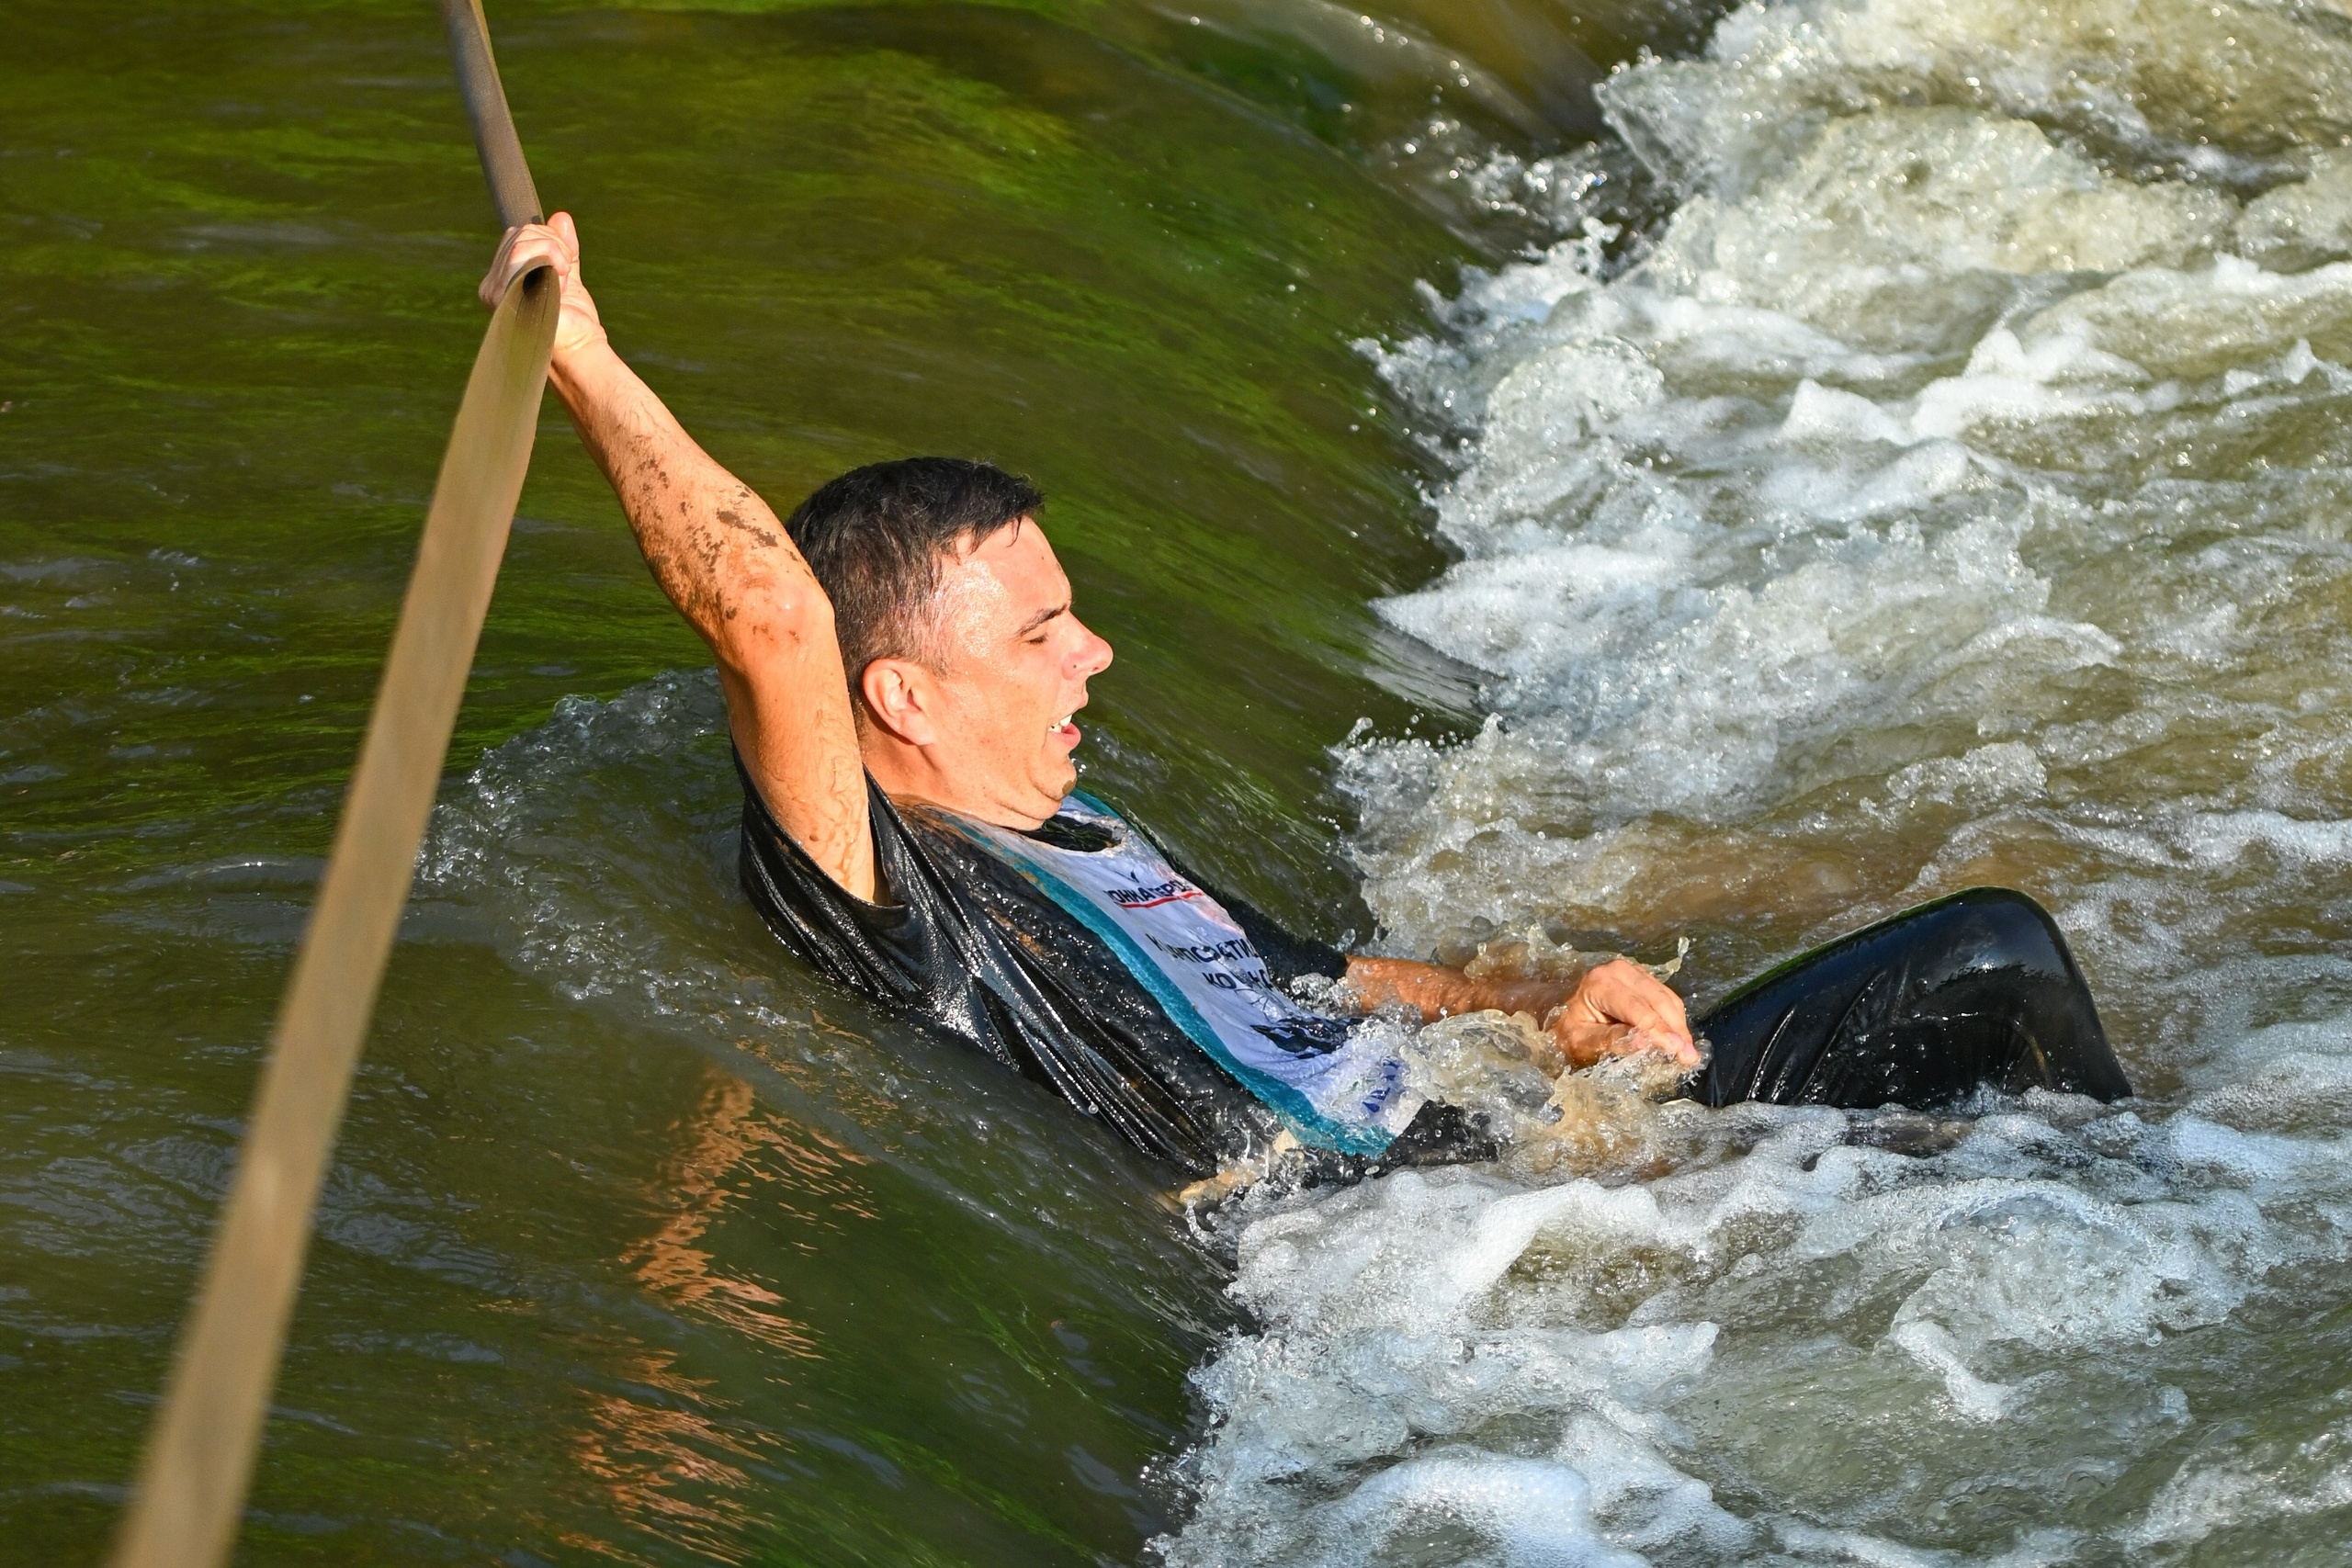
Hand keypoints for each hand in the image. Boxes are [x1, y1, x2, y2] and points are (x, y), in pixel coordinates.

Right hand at [478, 210, 605, 362]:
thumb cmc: (574, 322)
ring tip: (566, 277)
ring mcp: (495, 291)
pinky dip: (549, 260)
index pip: (516, 236)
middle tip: (569, 269)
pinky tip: (561, 284)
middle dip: (553, 242)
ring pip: (521, 241)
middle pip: (519, 234)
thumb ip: (563, 247)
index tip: (566, 259)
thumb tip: (561, 217)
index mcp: (503, 280)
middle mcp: (492, 286)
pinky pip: (521, 255)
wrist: (579, 349)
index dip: (546, 236)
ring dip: (554, 251)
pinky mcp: (504, 294)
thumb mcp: (568, 274)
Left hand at [1543, 957, 1697, 1071]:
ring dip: (1679, 1025)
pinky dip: (1674, 1018)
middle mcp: (1618, 970)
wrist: (1555, 1008)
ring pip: (1666, 998)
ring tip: (1687, 1052)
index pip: (1638, 1010)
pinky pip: (1665, 997)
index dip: (1661, 1032)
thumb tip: (1646, 1043)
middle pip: (1657, 1001)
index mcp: (1600, 983)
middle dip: (1676, 1030)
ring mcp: (1632, 970)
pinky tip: (1677, 1038)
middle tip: (1689, 1057)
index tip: (1679, 1053)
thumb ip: (1611, 1041)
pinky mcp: (1641, 977)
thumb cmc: (1565, 1028)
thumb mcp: (1580, 1042)